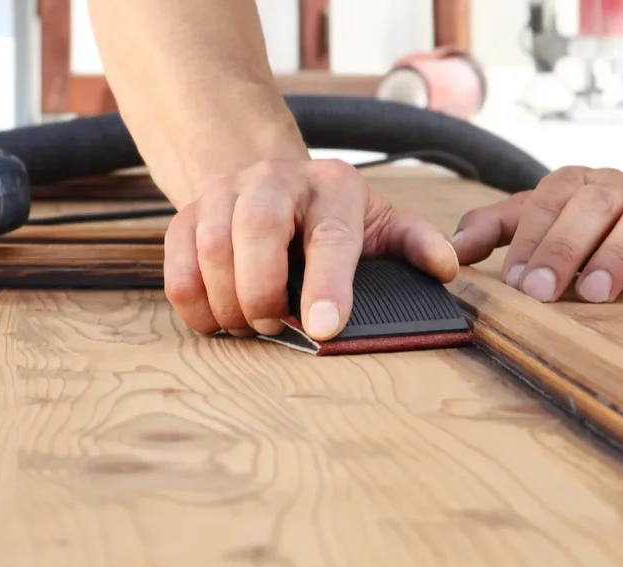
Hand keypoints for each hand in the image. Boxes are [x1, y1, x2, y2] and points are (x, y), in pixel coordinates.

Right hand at [163, 159, 459, 337]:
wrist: (268, 182)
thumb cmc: (330, 218)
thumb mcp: (379, 223)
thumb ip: (413, 242)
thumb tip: (447, 267)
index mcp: (332, 185)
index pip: (329, 236)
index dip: (328, 286)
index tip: (326, 330)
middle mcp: (273, 180)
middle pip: (257, 229)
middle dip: (263, 291)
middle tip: (274, 326)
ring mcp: (223, 195)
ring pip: (210, 249)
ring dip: (229, 302)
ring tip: (251, 325)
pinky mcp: (184, 218)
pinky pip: (175, 268)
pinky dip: (195, 306)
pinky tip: (219, 319)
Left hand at [451, 166, 622, 304]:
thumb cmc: (605, 218)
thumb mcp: (550, 214)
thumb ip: (500, 227)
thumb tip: (448, 248)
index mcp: (579, 185)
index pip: (546, 204)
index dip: (528, 240)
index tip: (512, 280)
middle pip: (590, 209)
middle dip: (562, 248)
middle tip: (540, 292)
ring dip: (619, 256)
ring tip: (596, 294)